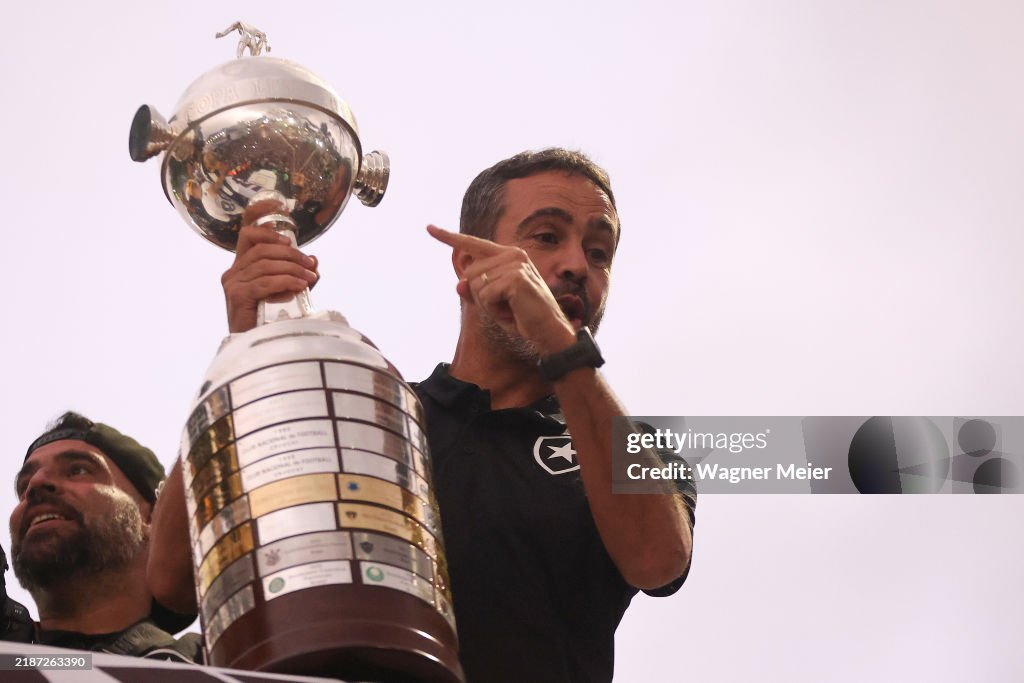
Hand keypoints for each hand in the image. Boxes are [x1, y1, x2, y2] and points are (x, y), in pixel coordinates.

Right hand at [221, 224, 318, 332]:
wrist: (259, 347)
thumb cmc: (270, 320)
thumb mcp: (289, 291)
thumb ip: (300, 275)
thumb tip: (315, 259)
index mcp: (241, 267)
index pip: (247, 236)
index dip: (264, 227)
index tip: (287, 234)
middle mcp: (233, 272)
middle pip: (261, 249)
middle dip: (290, 254)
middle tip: (310, 265)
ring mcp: (233, 284)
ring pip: (265, 265)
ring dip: (292, 269)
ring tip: (309, 278)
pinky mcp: (238, 296)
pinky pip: (265, 282)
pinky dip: (286, 282)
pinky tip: (300, 287)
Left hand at [427, 224, 574, 354]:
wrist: (549, 331)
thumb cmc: (523, 316)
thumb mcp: (493, 303)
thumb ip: (474, 292)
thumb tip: (458, 283)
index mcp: (507, 255)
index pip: (473, 244)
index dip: (449, 237)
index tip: (428, 227)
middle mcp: (512, 254)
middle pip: (469, 274)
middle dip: (480, 297)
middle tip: (505, 306)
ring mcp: (514, 264)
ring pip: (476, 286)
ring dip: (489, 305)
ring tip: (511, 308)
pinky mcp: (515, 278)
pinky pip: (485, 297)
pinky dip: (494, 310)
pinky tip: (513, 311)